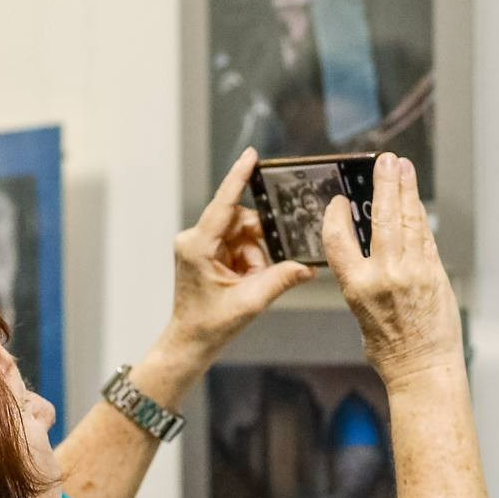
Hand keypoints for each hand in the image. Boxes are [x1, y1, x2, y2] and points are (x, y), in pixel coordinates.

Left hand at [161, 149, 316, 370]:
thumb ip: (281, 279)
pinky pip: (236, 244)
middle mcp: (194, 239)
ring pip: (242, 234)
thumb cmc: (211, 325)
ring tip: (251, 282)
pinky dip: (248, 261)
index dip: (239, 178)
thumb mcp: (251, 302)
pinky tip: (246, 280)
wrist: (190, 342)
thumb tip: (308, 266)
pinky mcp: (204, 252)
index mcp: (198, 246)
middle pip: (240, 221)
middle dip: (259, 244)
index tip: (252, 155)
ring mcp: (198, 245)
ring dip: (255, 256)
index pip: (224, 204)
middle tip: (263, 270)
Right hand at [326, 154, 462, 390]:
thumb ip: (363, 280)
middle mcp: (384, 275)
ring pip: (408, 220)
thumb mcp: (361, 313)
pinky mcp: (435, 273)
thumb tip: (369, 253)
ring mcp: (413, 272)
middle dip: (384, 183)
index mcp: (356, 287)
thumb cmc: (390, 349)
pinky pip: (425, 236)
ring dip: (406, 190)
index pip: (337, 238)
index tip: (339, 201)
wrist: (423, 369)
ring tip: (403, 168)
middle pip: (382, 217)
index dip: (336, 215)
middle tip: (386, 161)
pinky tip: (415, 201)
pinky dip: (419, 216)